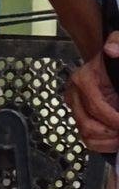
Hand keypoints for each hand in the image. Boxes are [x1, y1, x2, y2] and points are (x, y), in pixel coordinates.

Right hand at [64, 34, 118, 152]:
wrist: (107, 64)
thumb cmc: (114, 59)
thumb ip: (118, 43)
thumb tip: (111, 49)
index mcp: (83, 78)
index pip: (95, 106)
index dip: (113, 118)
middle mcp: (74, 95)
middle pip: (88, 124)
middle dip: (111, 132)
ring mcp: (75, 109)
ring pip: (86, 135)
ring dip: (107, 141)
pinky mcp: (78, 119)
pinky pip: (86, 139)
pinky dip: (101, 145)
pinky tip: (115, 140)